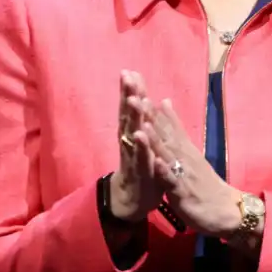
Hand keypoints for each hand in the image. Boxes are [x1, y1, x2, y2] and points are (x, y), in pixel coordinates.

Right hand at [108, 69, 161, 222]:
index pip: (132, 109)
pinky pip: (141, 157)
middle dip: (128, 96)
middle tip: (127, 75)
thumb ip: (143, 122)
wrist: (133, 201)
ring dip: (133, 117)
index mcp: (133, 134)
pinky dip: (141, 146)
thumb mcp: (144, 143)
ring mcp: (133, 156)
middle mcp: (130, 142)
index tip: (130, 70)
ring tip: (132, 99)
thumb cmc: (142, 168)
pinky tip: (139, 134)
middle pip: (129, 115)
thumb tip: (142, 99)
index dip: (131, 91)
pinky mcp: (140, 172)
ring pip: (133, 134)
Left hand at [136, 98, 242, 237]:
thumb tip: (166, 105)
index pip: (167, 124)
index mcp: (184, 149)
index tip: (138, 90)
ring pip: (168, 154)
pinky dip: (164, 170)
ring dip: (155, 138)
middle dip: (149, 116)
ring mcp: (184, 174)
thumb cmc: (206, 185)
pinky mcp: (183, 193)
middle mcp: (184, 157)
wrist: (227, 211)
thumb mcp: (191, 156)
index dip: (152, 108)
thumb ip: (178, 133)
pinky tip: (156, 162)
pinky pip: (172, 181)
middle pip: (165, 133)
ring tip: (142, 122)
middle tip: (135, 96)